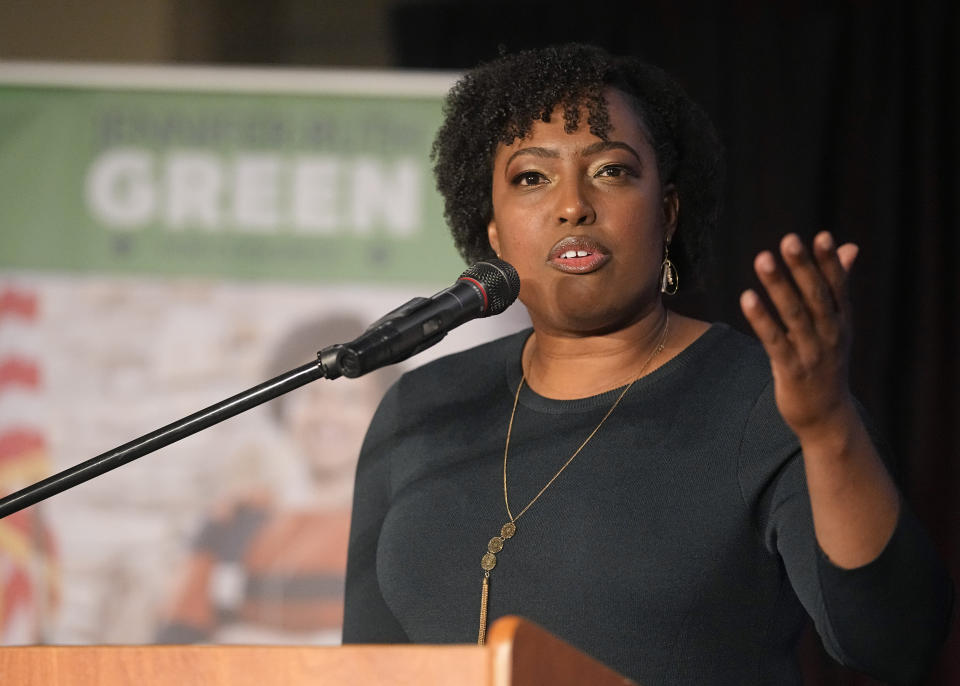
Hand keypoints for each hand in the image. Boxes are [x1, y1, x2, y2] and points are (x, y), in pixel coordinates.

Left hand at [740, 231, 858, 438]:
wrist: (827, 416)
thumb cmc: (828, 363)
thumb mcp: (839, 324)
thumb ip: (840, 285)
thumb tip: (850, 247)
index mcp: (842, 321)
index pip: (838, 287)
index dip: (829, 262)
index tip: (820, 235)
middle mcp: (831, 334)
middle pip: (816, 296)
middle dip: (803, 267)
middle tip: (789, 240)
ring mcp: (812, 353)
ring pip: (794, 315)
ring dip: (778, 286)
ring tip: (763, 259)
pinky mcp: (791, 370)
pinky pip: (774, 340)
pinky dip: (761, 319)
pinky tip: (747, 298)